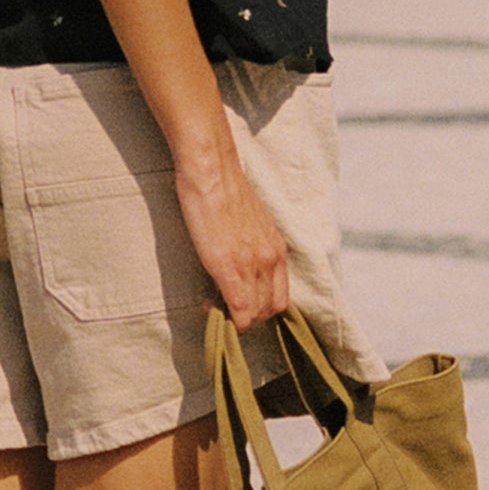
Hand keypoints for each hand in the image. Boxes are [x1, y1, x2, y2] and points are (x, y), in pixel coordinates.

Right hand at [175, 159, 288, 331]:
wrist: (212, 171)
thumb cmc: (224, 190)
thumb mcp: (249, 221)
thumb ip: (251, 244)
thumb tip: (240, 259)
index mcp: (276, 248)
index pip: (280, 295)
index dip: (259, 305)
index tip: (236, 299)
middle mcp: (271, 259)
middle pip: (270, 308)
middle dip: (249, 315)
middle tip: (224, 305)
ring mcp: (252, 265)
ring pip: (255, 313)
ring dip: (235, 317)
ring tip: (213, 303)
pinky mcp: (229, 267)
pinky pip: (238, 309)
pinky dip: (227, 318)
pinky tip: (208, 305)